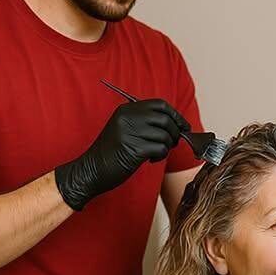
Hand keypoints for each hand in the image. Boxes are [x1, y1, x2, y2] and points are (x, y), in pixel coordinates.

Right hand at [54, 99, 189, 210]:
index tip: (184, 126)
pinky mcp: (134, 149)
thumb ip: (145, 122)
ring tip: (157, 154)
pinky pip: (161, 148)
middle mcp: (128, 117)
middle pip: (165, 119)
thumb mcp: (125, 129)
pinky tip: (151, 160)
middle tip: (174, 143)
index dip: (176, 115)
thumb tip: (177, 124)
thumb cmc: (112, 152)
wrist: (91, 170)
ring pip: (165, 135)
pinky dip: (161, 156)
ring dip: (167, 146)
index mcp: (126, 109)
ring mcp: (130, 132)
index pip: (160, 104)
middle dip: (176, 132)